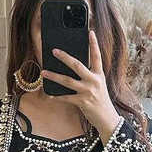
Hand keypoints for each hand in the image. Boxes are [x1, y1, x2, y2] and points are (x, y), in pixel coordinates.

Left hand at [39, 29, 122, 143]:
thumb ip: (89, 76)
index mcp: (99, 75)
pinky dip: (57, 96)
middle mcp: (94, 81)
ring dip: (54, 76)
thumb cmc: (101, 101)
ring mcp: (88, 91)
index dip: (94, 44)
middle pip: (77, 65)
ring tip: (44, 72)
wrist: (107, 119)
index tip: (90, 32)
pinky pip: (66, 97)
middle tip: (54, 51)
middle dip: (64, 57)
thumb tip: (73, 69)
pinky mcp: (82, 102)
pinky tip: (49, 95)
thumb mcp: (99, 86)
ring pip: (67, 81)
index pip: (97, 56)